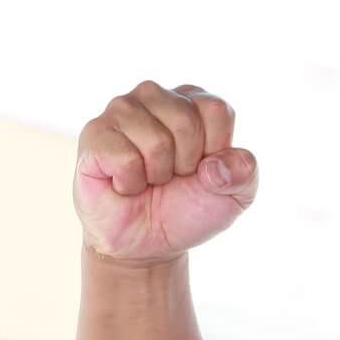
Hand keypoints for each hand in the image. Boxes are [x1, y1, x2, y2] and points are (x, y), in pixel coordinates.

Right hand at [74, 81, 258, 264]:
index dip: (213, 152)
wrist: (146, 243)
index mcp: (192, 101)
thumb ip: (244, 172)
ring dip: (157, 174)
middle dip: (184, 164)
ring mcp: (121, 111)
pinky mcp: (94, 134)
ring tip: (147, 179)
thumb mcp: (234, 195)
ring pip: (156, 139)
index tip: (199, 170)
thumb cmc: (187, 210)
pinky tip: (123, 184)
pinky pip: (124, 157)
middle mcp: (155, 96)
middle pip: (185, 121)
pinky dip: (130, 182)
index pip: (217, 111)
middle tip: (169, 177)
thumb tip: (214, 167)